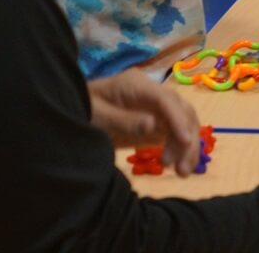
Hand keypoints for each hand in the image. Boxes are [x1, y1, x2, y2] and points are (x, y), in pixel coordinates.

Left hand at [88, 70, 202, 175]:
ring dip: (188, 147)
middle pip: (182, 110)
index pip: (166, 99)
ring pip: (184, 122)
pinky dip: (180, 149)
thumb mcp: (95, 116)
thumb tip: (153, 125)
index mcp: (136, 85)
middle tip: (181, 168)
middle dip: (188, 138)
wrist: (70, 112)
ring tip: (182, 173)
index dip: (178, 119)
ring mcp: (156, 106)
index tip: (185, 142)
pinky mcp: (156, 121)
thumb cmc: (79, 110)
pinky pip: (175, 133)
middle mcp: (152, 92)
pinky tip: (178, 166)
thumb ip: (123, 120)